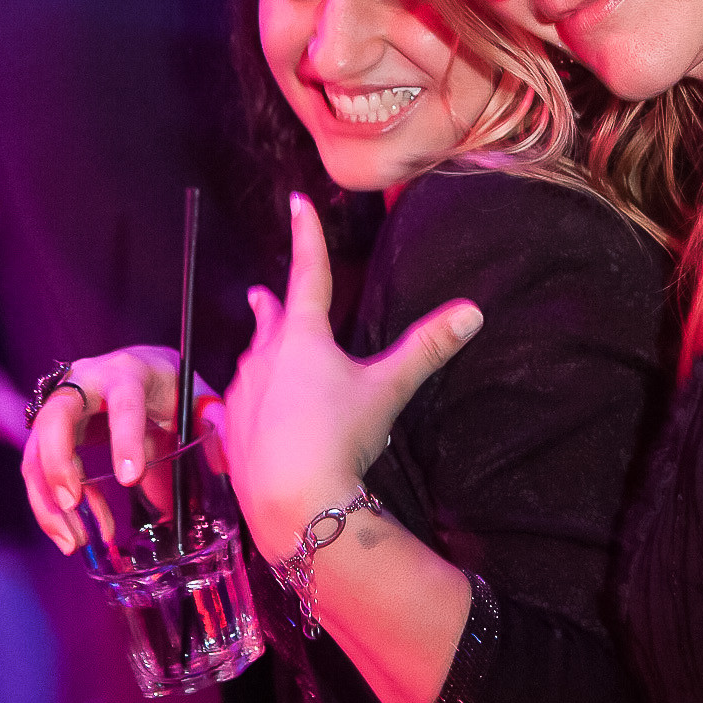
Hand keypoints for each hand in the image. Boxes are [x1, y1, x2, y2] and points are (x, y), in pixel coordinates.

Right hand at [21, 345, 223, 554]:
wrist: (141, 368)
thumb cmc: (170, 385)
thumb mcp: (196, 396)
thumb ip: (214, 423)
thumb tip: (225, 466)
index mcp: (129, 373)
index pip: (123, 402)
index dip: (124, 439)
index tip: (131, 479)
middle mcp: (86, 383)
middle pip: (55, 418)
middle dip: (58, 465)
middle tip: (75, 505)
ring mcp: (61, 406)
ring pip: (35, 451)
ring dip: (47, 500)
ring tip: (74, 540)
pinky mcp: (48, 432)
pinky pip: (36, 471)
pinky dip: (49, 507)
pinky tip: (75, 533)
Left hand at [225, 193, 482, 563]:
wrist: (292, 500)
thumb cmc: (340, 436)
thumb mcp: (388, 389)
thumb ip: (426, 349)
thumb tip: (473, 312)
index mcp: (303, 337)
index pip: (309, 272)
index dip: (306, 234)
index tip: (297, 202)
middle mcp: (265, 357)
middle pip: (269, 320)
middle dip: (269, 305)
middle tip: (260, 293)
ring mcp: (241, 395)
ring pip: (251, 364)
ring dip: (258, 355)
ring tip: (259, 355)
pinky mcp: (230, 431)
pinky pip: (235, 408)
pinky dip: (246, 404)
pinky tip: (246, 415)